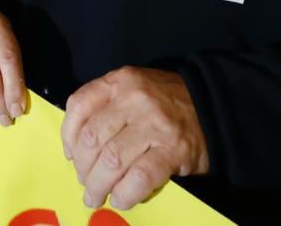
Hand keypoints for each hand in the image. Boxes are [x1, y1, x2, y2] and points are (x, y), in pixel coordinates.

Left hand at [61, 67, 208, 209]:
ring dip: (99, 186)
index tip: (71, 155)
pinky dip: (125, 193)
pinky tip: (121, 198)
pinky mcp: (173, 150)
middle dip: (83, 168)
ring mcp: (155, 125)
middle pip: (93, 139)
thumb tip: (76, 147)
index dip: (68, 136)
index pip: (79, 106)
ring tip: (96, 196)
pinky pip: (140, 178)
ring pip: (112, 161)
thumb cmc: (163, 101)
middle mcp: (134, 99)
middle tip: (85, 183)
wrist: (211, 105)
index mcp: (119, 82)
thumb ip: (105, 107)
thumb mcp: (131, 89)